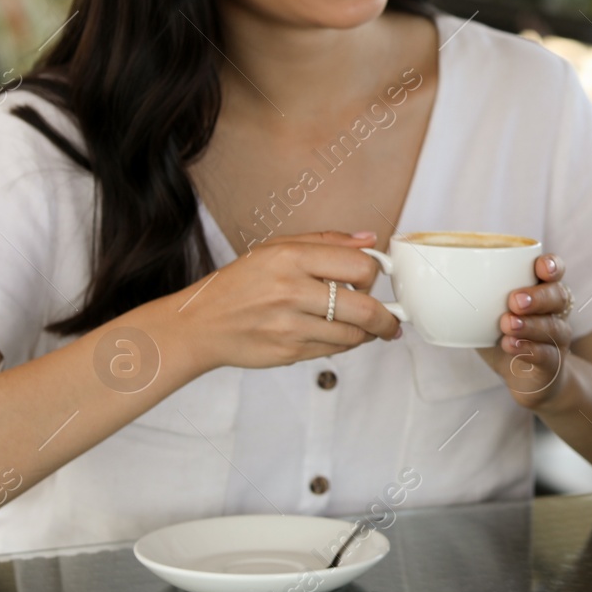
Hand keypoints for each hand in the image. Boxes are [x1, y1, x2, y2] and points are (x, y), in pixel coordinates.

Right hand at [159, 231, 401, 372]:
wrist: (200, 323)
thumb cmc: (240, 283)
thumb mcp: (276, 248)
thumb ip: (326, 241)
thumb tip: (369, 239)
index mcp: (291, 257)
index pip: (360, 266)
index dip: (376, 274)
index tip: (378, 279)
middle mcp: (291, 291)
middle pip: (364, 306)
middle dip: (386, 317)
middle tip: (392, 319)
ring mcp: (289, 325)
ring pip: (353, 334)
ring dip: (367, 333)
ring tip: (367, 328)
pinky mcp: (288, 352)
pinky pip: (334, 351)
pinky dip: (345, 344)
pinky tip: (340, 336)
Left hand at [474, 254, 574, 409]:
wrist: (527, 379)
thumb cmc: (505, 338)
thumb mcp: (486, 315)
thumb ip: (465, 299)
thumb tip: (410, 290)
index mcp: (541, 291)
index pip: (554, 271)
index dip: (551, 265)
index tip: (539, 266)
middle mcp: (554, 312)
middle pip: (558, 296)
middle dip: (537, 296)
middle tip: (513, 301)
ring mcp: (556, 339)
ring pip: (554, 327)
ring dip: (530, 324)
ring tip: (507, 325)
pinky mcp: (552, 365)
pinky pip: (547, 355)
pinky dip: (529, 349)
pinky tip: (512, 345)